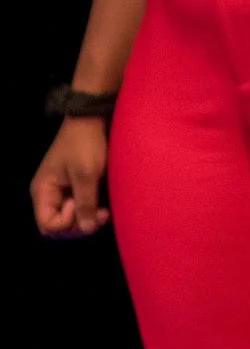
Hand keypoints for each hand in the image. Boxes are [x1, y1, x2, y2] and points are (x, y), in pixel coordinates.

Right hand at [30, 119, 109, 236]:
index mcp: (43, 191)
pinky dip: (91, 212)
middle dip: (79, 226)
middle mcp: (49, 195)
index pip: (47, 224)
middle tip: (102, 215)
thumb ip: (85, 203)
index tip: (79, 204)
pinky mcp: (75, 188)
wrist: (91, 119)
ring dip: (87, 220)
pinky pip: (79, 209)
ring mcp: (62, 192)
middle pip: (58, 227)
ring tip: (105, 212)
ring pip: (70, 220)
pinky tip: (105, 207)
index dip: (66, 222)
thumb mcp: (87, 173)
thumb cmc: (86, 143)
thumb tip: (87, 229)